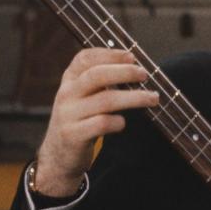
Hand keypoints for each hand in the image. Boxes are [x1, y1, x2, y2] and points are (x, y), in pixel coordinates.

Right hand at [34, 49, 158, 195]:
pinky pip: (101, 124)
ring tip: (152, 98)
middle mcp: (66, 94)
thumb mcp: (82, 97)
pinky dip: (117, 122)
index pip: (84, 59)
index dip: (109, 54)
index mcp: (69, 80)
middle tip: (145, 75)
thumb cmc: (80, 120)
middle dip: (124, 72)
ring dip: (133, 98)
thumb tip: (136, 68)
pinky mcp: (74, 135)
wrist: (58, 155)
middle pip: (96, 76)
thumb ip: (101, 82)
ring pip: (105, 100)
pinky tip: (122, 123)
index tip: (131, 56)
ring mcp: (68, 115)